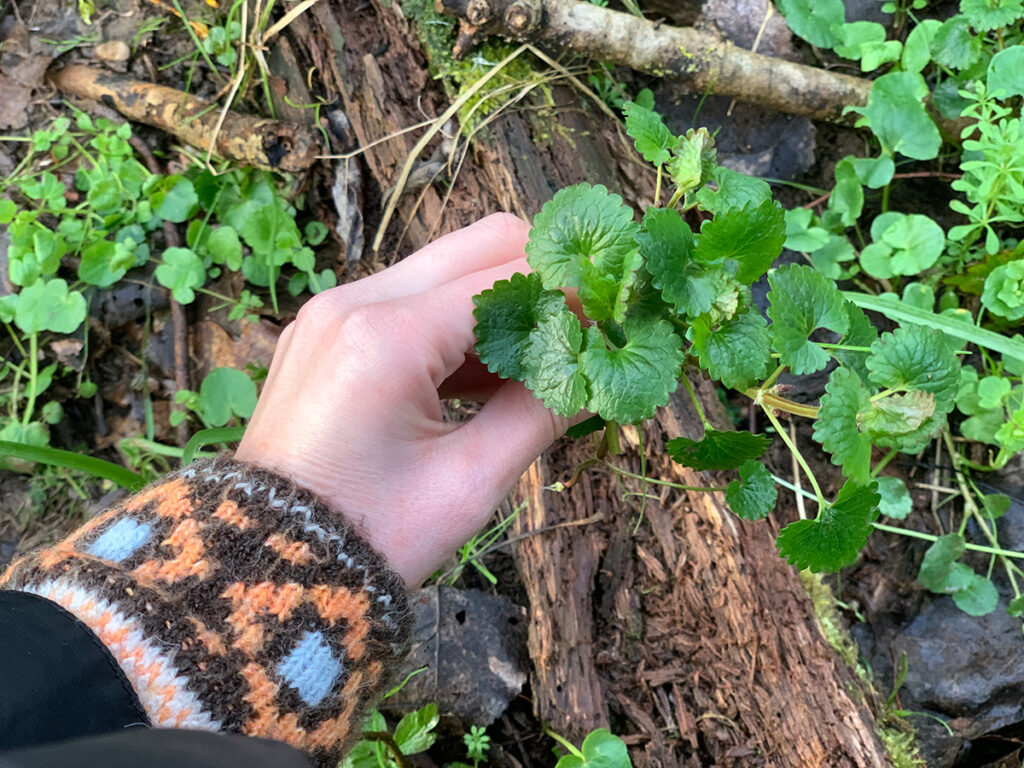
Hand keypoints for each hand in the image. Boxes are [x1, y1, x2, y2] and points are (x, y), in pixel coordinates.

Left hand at [235, 214, 571, 585]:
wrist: (267, 571)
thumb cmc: (368, 539)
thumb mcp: (468, 483)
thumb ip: (542, 413)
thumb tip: (598, 371)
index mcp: (385, 337)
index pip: (507, 275)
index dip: (574, 293)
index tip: (616, 320)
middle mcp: (352, 302)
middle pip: (476, 244)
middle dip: (542, 278)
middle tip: (586, 328)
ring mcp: (331, 312)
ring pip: (444, 267)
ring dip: (501, 301)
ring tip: (540, 365)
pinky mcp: (324, 331)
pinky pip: (408, 300)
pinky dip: (457, 323)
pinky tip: (486, 376)